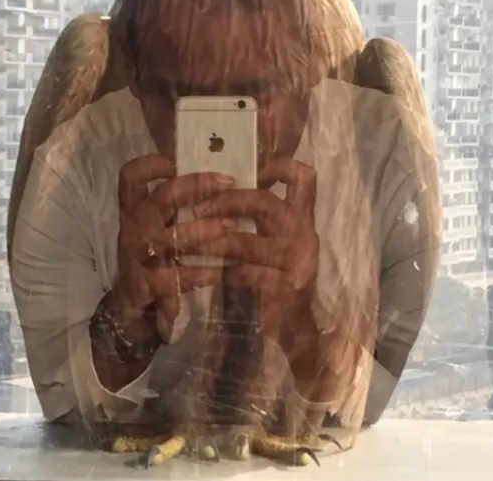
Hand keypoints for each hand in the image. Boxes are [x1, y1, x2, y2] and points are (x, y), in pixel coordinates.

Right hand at [112, 153, 238, 341]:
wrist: (130, 306)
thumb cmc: (153, 258)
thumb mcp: (156, 228)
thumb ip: (176, 208)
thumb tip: (221, 182)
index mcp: (133, 210)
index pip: (130, 176)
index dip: (151, 164)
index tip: (177, 162)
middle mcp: (132, 227)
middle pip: (162, 197)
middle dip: (197, 186)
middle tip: (228, 183)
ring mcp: (136, 256)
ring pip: (173, 237)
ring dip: (206, 230)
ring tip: (232, 227)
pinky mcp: (144, 284)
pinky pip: (176, 276)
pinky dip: (200, 274)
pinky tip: (218, 272)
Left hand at [192, 158, 321, 337]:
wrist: (296, 327)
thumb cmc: (276, 277)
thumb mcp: (275, 241)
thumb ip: (259, 218)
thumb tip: (218, 190)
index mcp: (303, 217)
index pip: (303, 177)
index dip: (277, 166)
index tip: (247, 170)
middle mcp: (304, 233)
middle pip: (263, 201)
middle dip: (224, 202)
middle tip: (198, 209)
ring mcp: (297, 260)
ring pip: (245, 240)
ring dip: (211, 242)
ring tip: (188, 245)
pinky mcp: (285, 286)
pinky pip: (244, 272)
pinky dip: (223, 272)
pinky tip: (210, 275)